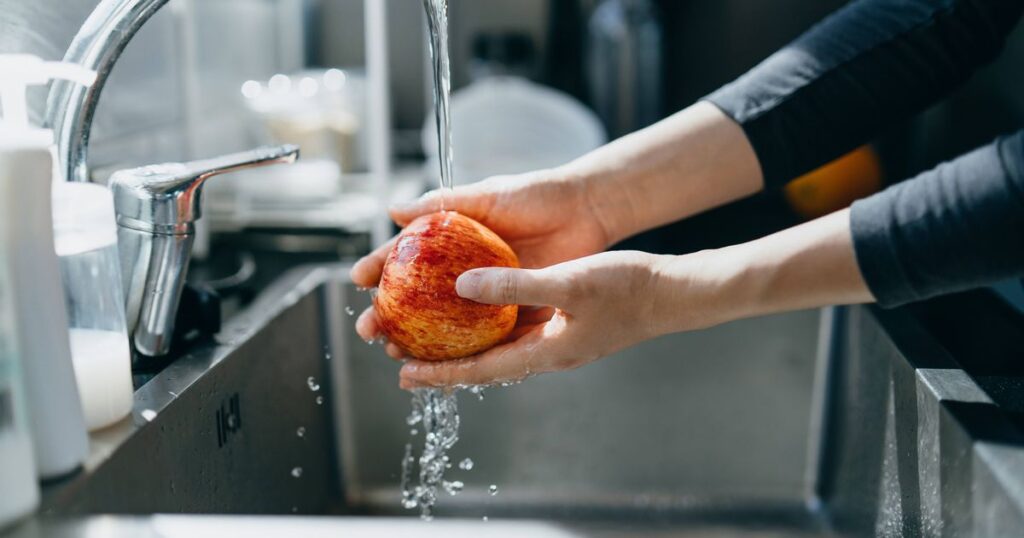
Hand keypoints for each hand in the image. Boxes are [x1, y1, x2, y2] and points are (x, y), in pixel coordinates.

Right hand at [351, 169, 615, 356]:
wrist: (587, 210)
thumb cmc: (537, 195)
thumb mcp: (488, 196)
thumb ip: (444, 204)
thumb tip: (392, 210)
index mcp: (454, 239)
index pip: (407, 256)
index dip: (380, 268)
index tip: (357, 281)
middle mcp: (467, 269)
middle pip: (419, 297)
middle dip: (390, 315)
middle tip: (370, 330)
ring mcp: (490, 291)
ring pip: (447, 322)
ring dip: (420, 340)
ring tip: (396, 352)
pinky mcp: (516, 308)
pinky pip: (486, 334)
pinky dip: (464, 350)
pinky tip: (443, 364)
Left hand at [397, 250, 665, 387]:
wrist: (671, 293)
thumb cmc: (626, 289)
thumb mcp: (568, 282)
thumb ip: (515, 286)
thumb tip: (462, 287)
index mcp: (545, 352)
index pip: (481, 371)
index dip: (440, 374)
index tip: (403, 374)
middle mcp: (546, 353)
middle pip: (483, 364)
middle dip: (441, 363)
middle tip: (400, 355)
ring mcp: (556, 342)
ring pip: (498, 348)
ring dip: (462, 345)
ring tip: (428, 337)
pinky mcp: (564, 325)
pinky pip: (516, 332)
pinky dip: (489, 326)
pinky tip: (475, 310)